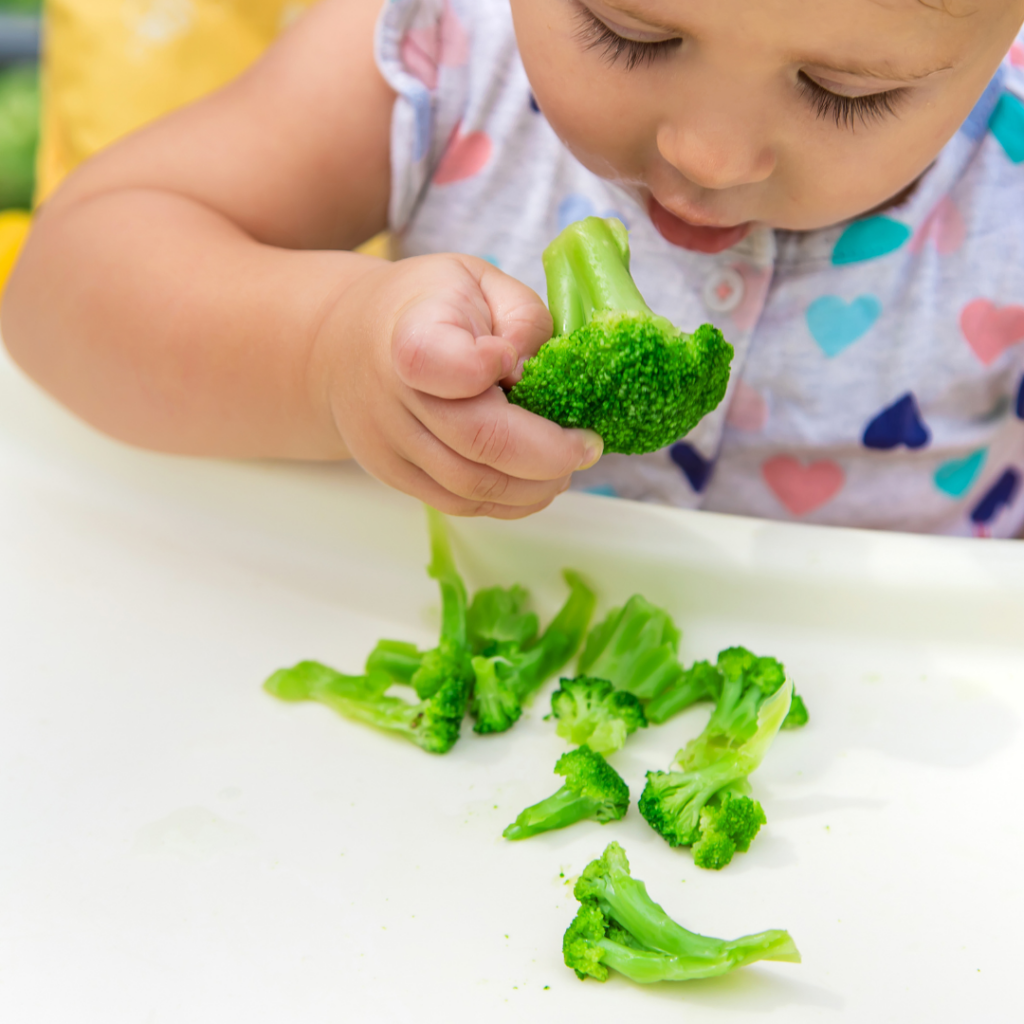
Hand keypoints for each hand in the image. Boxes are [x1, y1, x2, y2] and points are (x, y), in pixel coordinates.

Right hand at [316, 253, 602, 518]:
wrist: (346, 344)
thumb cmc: (426, 306)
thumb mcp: (479, 280)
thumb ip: (521, 316)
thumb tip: (534, 371)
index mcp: (411, 335)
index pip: (440, 363)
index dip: (488, 369)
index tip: (512, 362)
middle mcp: (393, 396)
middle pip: (477, 443)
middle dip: (549, 455)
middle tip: (587, 446)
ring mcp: (389, 444)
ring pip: (471, 487)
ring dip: (534, 487)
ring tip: (565, 465)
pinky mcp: (395, 476)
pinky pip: (459, 504)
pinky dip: (508, 502)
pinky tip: (535, 482)